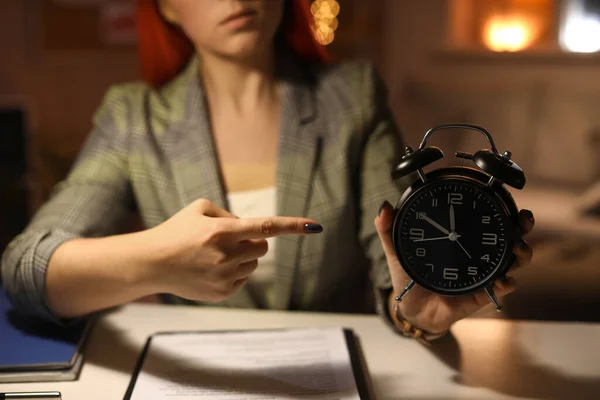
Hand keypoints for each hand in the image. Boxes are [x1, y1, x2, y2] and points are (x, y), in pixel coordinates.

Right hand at [144, 199, 321, 301]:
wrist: (152, 263)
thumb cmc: (177, 231)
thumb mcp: (200, 208)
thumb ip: (230, 215)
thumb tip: (253, 230)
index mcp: (222, 231)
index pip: (265, 227)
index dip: (292, 225)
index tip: (315, 226)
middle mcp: (225, 255)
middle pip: (262, 247)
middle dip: (253, 241)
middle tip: (230, 240)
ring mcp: (223, 277)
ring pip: (252, 264)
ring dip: (242, 257)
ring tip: (214, 255)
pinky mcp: (222, 293)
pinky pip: (242, 280)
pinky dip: (233, 272)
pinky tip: (210, 269)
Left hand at [375, 201, 533, 334]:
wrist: (409, 308)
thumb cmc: (409, 276)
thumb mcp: (397, 250)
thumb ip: (389, 229)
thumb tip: (383, 207)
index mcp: (462, 240)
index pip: (487, 220)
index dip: (503, 209)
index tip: (510, 197)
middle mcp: (477, 256)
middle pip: (509, 239)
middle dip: (521, 228)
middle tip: (522, 220)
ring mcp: (481, 276)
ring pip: (511, 264)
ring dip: (520, 255)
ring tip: (518, 250)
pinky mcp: (478, 296)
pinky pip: (497, 291)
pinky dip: (504, 285)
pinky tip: (504, 280)